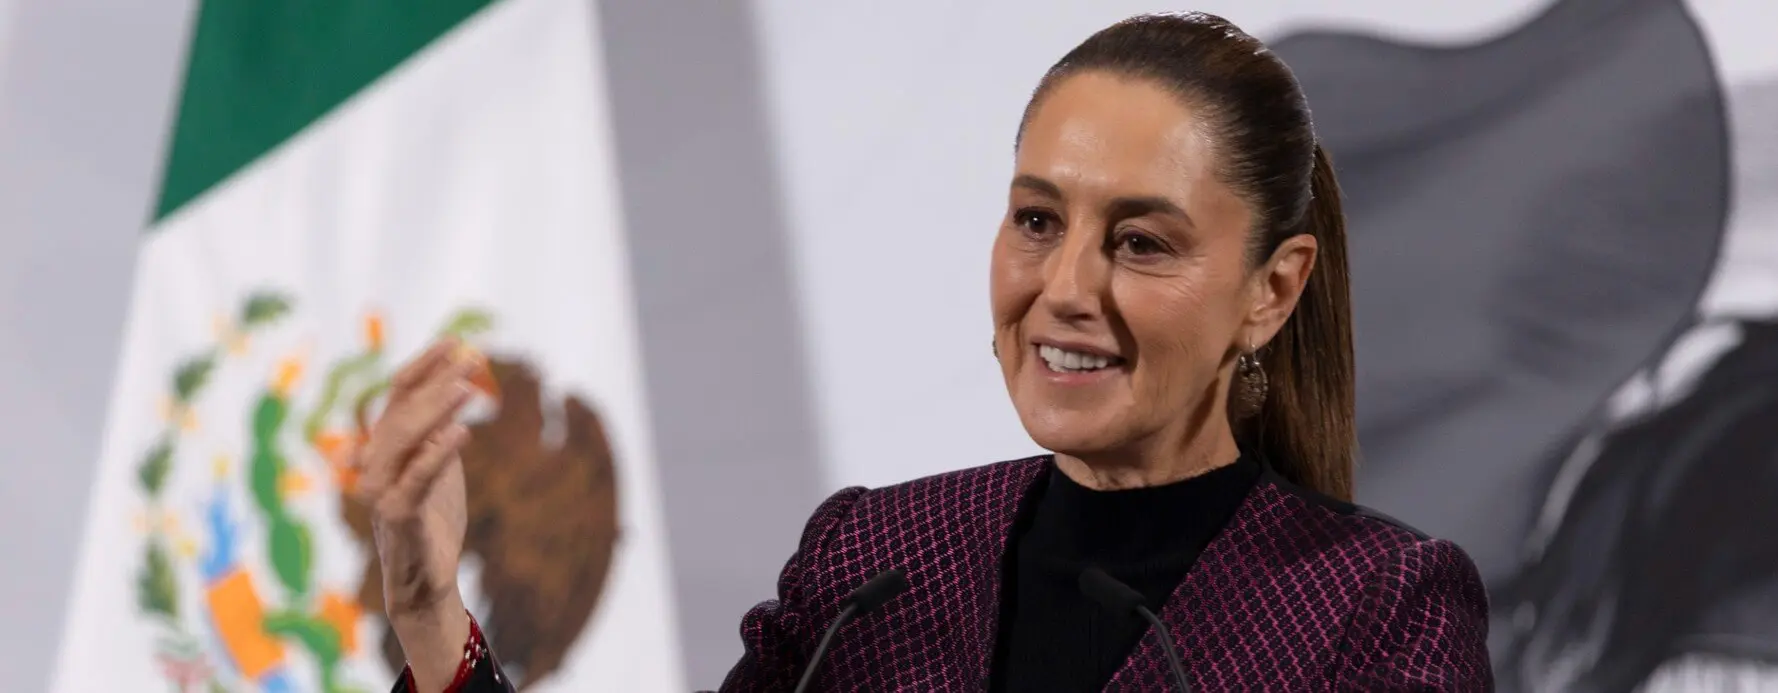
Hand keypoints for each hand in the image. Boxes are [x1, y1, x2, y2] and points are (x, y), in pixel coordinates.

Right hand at [351, 339, 479, 689]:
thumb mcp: (439, 465)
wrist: (425, 577)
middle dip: (436, 382)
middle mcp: (374, 462)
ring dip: (435, 410)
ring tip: (468, 388)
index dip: (424, 365)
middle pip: (402, 410)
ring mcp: (380, 489)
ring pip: (403, 440)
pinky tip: (462, 433)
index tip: (457, 342)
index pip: (398, 393)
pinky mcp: (396, 517)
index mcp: (384, 444)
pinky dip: (436, 455)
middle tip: (472, 359)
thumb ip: (438, 430)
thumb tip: (454, 386)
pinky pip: (415, 480)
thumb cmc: (431, 518)